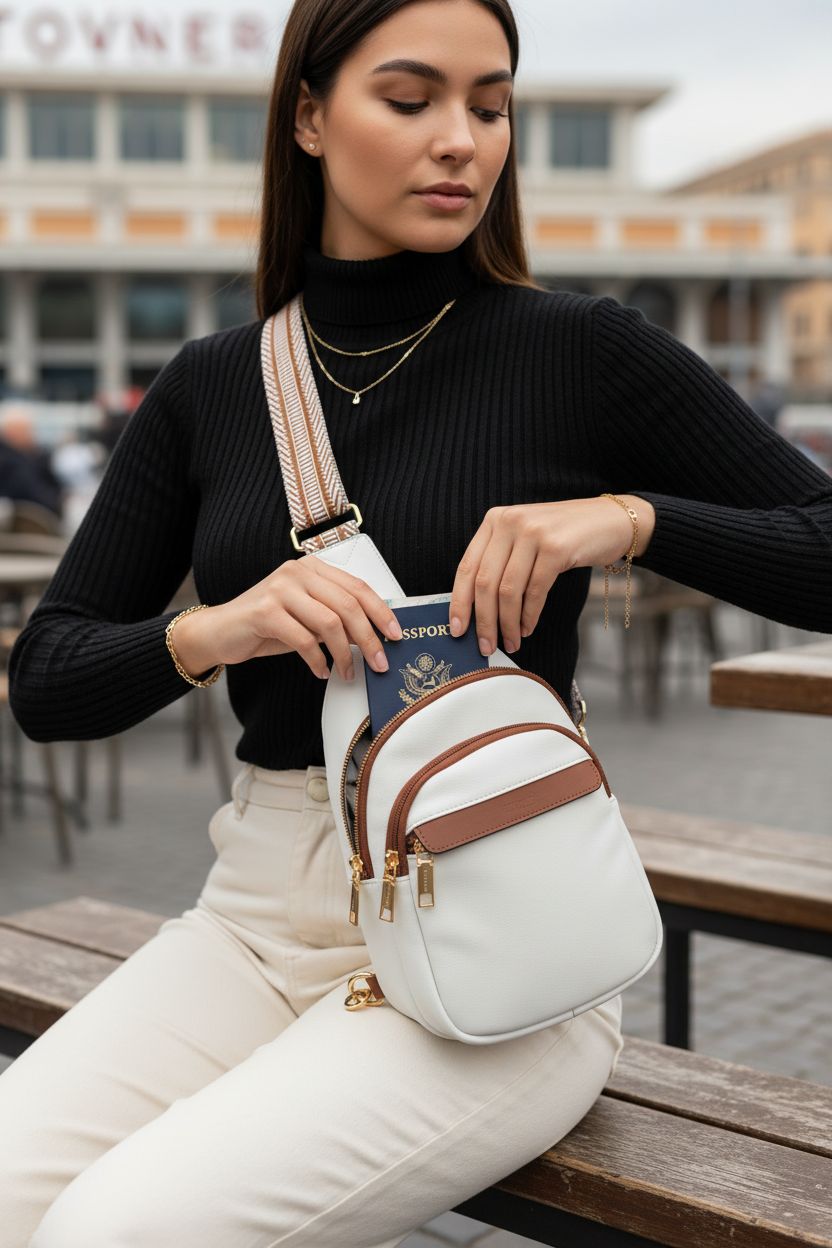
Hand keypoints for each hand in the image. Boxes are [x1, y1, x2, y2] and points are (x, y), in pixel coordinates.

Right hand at [171, 556, 403, 681]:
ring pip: (329, 623)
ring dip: (346, 654)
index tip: (396, 634)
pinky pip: (304, 640)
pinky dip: (318, 660)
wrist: (220, 631)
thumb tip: (374, 636)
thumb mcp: (307, 616)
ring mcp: (280, 589)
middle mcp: (297, 572)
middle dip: (370, 638)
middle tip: (380, 662)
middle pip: (348, 605)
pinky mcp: (264, 612)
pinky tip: (321, 671)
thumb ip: (335, 618)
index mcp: (312, 568)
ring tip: (349, 672)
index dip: (381, 611)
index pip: (357, 586)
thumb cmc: (268, 626)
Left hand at [448, 495, 653, 655]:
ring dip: (507, 624)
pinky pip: (535, 591)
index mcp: (495, 520)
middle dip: (484, 621)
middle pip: (485, 583)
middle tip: (485, 646)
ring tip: (510, 642)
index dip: (459, 602)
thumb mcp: (525, 539)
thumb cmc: (564, 537)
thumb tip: (476, 609)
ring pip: (508, 591)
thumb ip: (501, 561)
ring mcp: (533, 533)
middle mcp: (510, 522)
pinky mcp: (557, 548)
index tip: (457, 629)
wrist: (609, 521)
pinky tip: (527, 628)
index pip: (467, 567)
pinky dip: (529, 616)